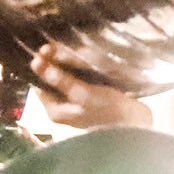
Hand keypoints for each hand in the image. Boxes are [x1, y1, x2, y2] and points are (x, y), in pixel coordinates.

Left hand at [31, 44, 153, 129]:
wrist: (138, 127)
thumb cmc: (108, 112)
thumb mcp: (82, 94)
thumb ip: (60, 79)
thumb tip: (36, 63)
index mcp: (56, 110)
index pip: (40, 85)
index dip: (41, 67)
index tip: (46, 49)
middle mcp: (64, 108)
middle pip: (53, 81)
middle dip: (55, 64)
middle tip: (58, 45)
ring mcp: (79, 104)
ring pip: (67, 80)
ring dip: (69, 65)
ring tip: (72, 50)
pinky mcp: (93, 100)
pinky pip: (81, 81)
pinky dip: (81, 71)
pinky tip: (86, 61)